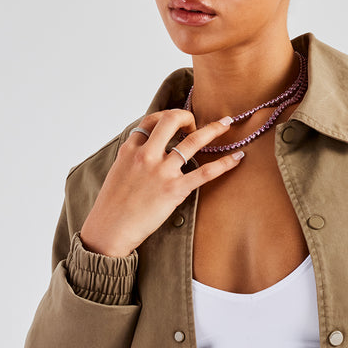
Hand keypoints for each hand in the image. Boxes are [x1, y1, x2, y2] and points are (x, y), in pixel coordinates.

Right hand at [80, 109, 242, 256]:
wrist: (109, 231)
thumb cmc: (112, 207)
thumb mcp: (117, 173)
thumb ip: (133, 158)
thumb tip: (147, 153)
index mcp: (130, 149)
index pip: (151, 121)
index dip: (166, 117)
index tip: (176, 123)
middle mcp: (146, 155)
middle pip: (171, 120)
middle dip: (188, 116)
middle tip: (197, 123)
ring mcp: (161, 171)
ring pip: (193, 141)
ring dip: (214, 129)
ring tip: (228, 123)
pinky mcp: (175, 190)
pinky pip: (205, 172)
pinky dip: (224, 163)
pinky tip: (238, 157)